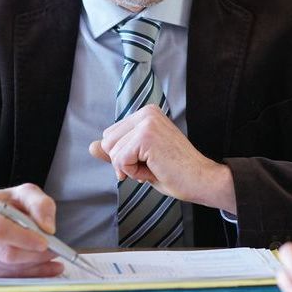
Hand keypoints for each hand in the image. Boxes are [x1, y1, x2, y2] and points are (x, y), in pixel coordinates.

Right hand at [0, 183, 62, 277]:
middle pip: (4, 252)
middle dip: (34, 254)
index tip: (45, 243)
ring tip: (52, 257)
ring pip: (6, 267)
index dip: (24, 238)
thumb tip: (48, 228)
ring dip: (34, 265)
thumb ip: (40, 204)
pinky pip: (5, 277)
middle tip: (55, 251)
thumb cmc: (6, 202)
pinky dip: (28, 274)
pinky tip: (43, 268)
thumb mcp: (25, 193)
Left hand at [88, 105, 235, 212]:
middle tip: (151, 166)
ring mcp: (147, 122)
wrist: (201, 180)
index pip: (111, 136)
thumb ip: (116, 152)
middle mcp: (147, 112)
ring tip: (154, 167)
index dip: (124, 157)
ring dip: (129, 168)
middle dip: (123, 162)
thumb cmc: (175, 172)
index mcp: (147, 114)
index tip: (148, 161)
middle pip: (107, 142)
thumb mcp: (140, 160)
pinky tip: (154, 170)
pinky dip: (133, 172)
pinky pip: (120, 160)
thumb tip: (91, 146)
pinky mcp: (146, 135)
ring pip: (112, 151)